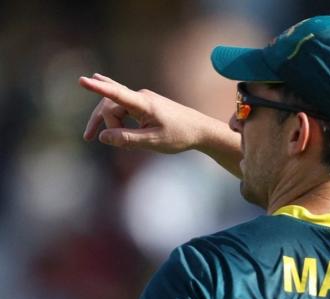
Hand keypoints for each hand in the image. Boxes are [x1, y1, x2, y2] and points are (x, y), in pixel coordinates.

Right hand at [79, 73, 212, 153]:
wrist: (201, 129)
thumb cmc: (180, 136)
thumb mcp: (153, 142)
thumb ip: (127, 140)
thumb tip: (102, 137)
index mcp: (144, 104)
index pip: (116, 94)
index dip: (98, 88)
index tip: (82, 80)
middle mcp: (141, 97)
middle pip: (110, 105)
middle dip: (102, 122)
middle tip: (90, 139)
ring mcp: (142, 99)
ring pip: (115, 107)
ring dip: (107, 121)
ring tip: (89, 135)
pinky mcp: (144, 104)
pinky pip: (122, 106)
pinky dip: (115, 118)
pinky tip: (102, 104)